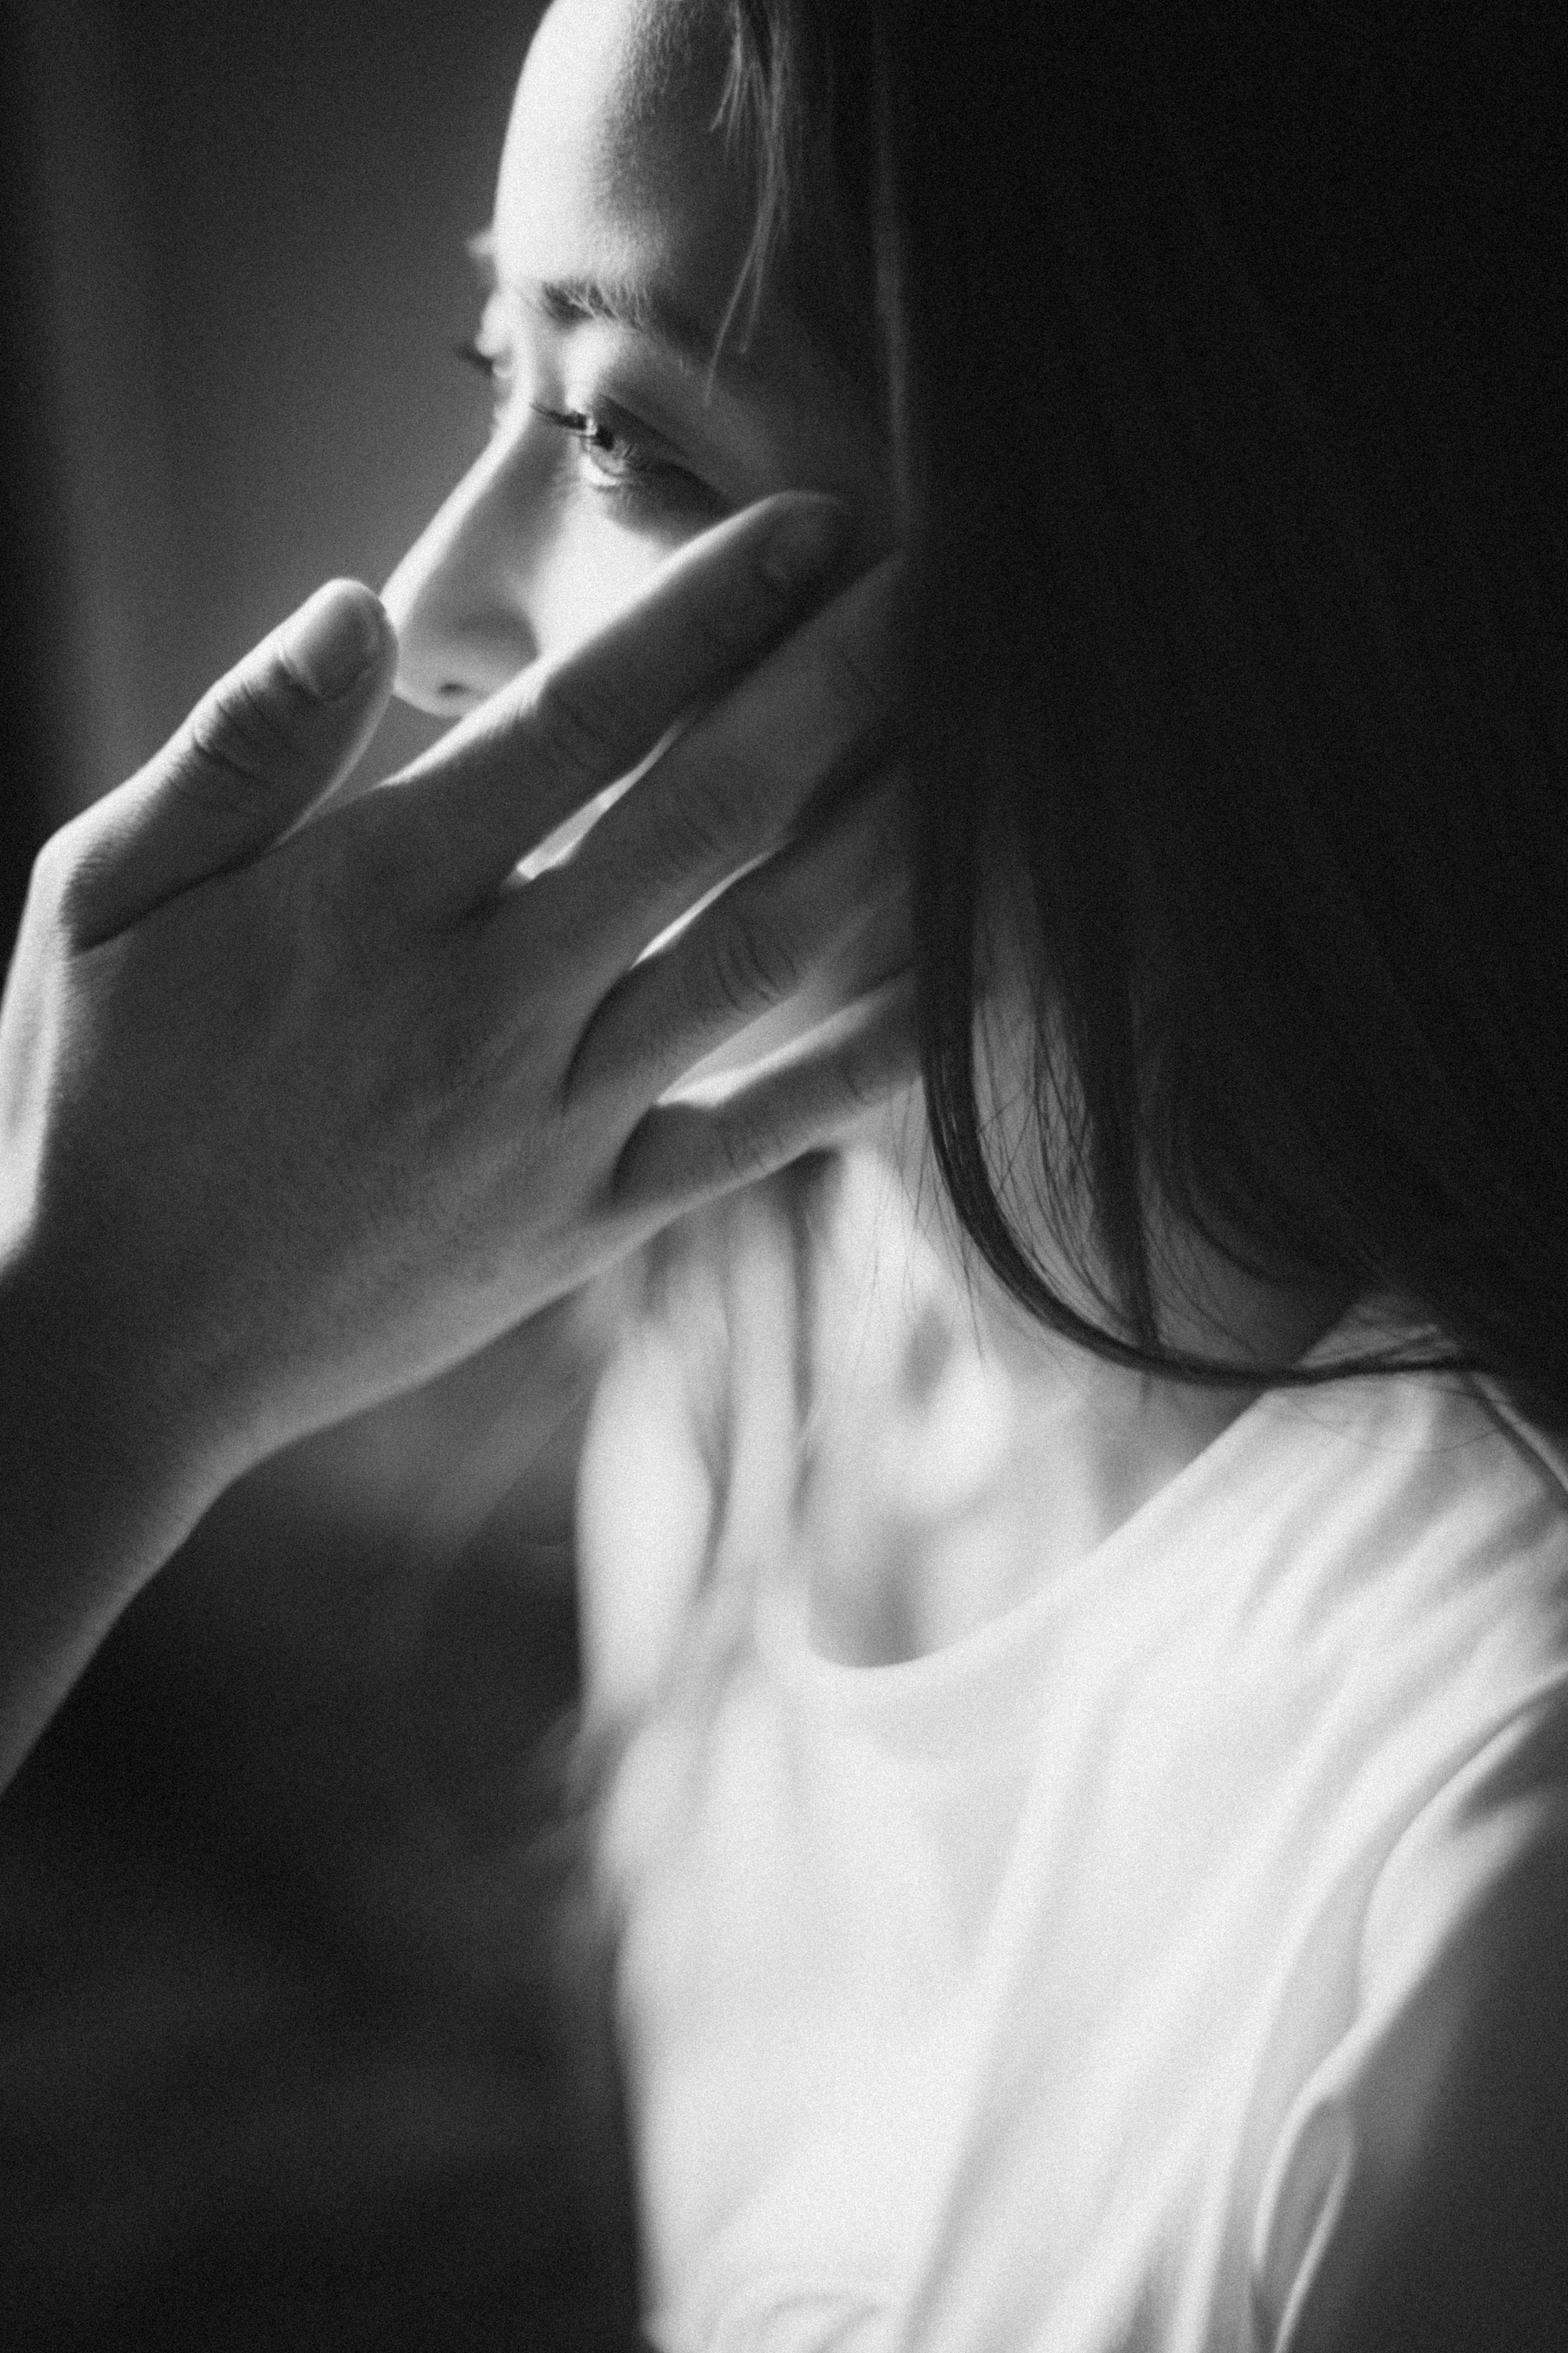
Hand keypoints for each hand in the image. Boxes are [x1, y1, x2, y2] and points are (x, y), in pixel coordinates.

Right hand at [1, 493, 912, 1527]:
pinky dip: (855, 1068)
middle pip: (709, 816)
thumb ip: (238, 745)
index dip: (712, 611)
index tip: (818, 525)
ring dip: (883, 847)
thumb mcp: (101, 899)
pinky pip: (750, 1137)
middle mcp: (488, 1000)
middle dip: (844, 689)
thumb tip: (357, 604)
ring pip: (757, 960)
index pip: (581, 719)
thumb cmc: (94, 1101)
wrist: (110, 1347)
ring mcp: (550, 1121)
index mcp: (374, 896)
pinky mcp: (583, 1221)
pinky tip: (952, 995)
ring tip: (989, 754)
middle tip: (958, 593)